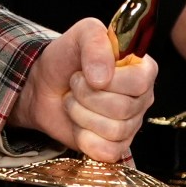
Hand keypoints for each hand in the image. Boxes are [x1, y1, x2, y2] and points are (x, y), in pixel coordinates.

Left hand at [11, 18, 159, 162]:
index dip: (109, 80)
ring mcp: (131, 125)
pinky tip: (78, 124)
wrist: (42, 86)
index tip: (87, 72)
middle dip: (86, 96)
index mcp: (143, 69)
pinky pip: (107, 152)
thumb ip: (95, 41)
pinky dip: (84, 138)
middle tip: (74, 86)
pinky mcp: (116, 147)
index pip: (138, 82)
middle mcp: (142, 98)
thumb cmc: (66, 59)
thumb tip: (103, 78)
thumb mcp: (80, 35)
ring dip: (80, 114)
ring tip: (74, 101)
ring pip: (113, 131)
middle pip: (123, 109)